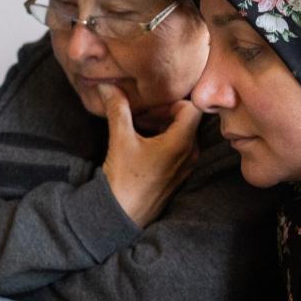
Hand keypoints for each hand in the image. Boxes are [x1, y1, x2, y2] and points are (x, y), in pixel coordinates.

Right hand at [101, 87, 199, 227]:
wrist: (122, 216)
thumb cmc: (124, 180)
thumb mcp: (120, 139)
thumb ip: (117, 108)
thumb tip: (109, 85)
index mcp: (182, 142)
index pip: (192, 107)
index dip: (172, 100)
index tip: (151, 105)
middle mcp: (190, 154)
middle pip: (187, 119)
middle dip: (164, 112)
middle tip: (141, 113)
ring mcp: (185, 166)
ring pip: (182, 134)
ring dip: (162, 126)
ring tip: (138, 126)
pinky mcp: (177, 175)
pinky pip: (178, 149)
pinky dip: (163, 140)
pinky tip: (141, 143)